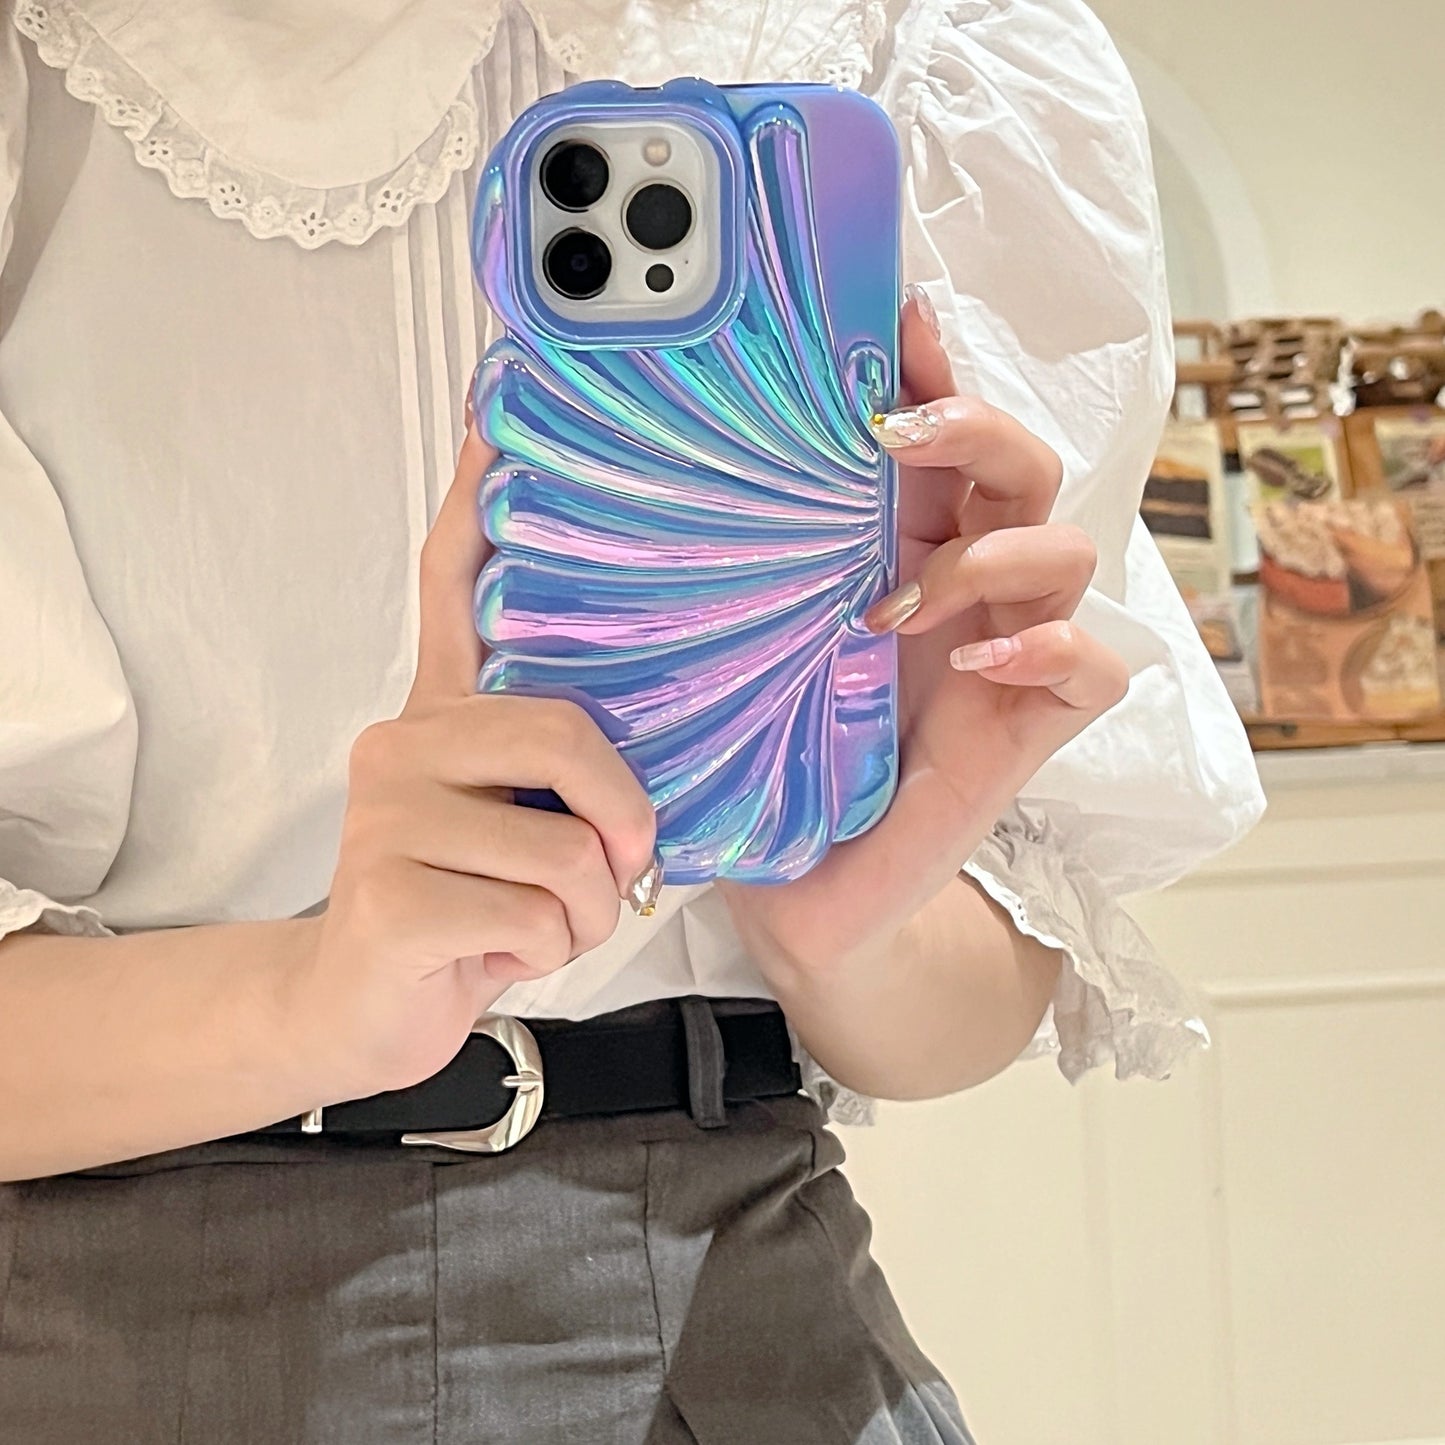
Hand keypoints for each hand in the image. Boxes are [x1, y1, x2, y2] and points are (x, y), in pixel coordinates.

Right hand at [289, 424, 657, 1098]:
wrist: (363, 1008)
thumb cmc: (467, 907)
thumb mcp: (521, 826)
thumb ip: (565, 777)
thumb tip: (658, 763)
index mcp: (444, 714)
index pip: (451, 585)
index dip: (472, 499)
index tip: (491, 410)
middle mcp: (403, 740)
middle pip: (566, 731)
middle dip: (623, 821)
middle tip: (615, 865)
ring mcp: (386, 813)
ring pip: (567, 846)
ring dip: (587, 910)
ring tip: (539, 921)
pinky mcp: (388, 894)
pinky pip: (536, 912)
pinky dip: (549, 950)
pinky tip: (498, 951)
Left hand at [720, 290, 1128, 972]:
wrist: (794, 889)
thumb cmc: (753, 759)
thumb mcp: (709, 642)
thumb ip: (671, 558)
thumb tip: (531, 451)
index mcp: (887, 542)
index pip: (934, 428)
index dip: (930, 364)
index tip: (891, 313)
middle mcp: (954, 581)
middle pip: (1016, 461)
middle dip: (975, 426)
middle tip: (896, 434)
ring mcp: (1003, 649)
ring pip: (1065, 545)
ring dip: (995, 552)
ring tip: (902, 605)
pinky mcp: (1030, 724)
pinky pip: (1094, 662)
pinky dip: (1056, 646)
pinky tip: (981, 662)